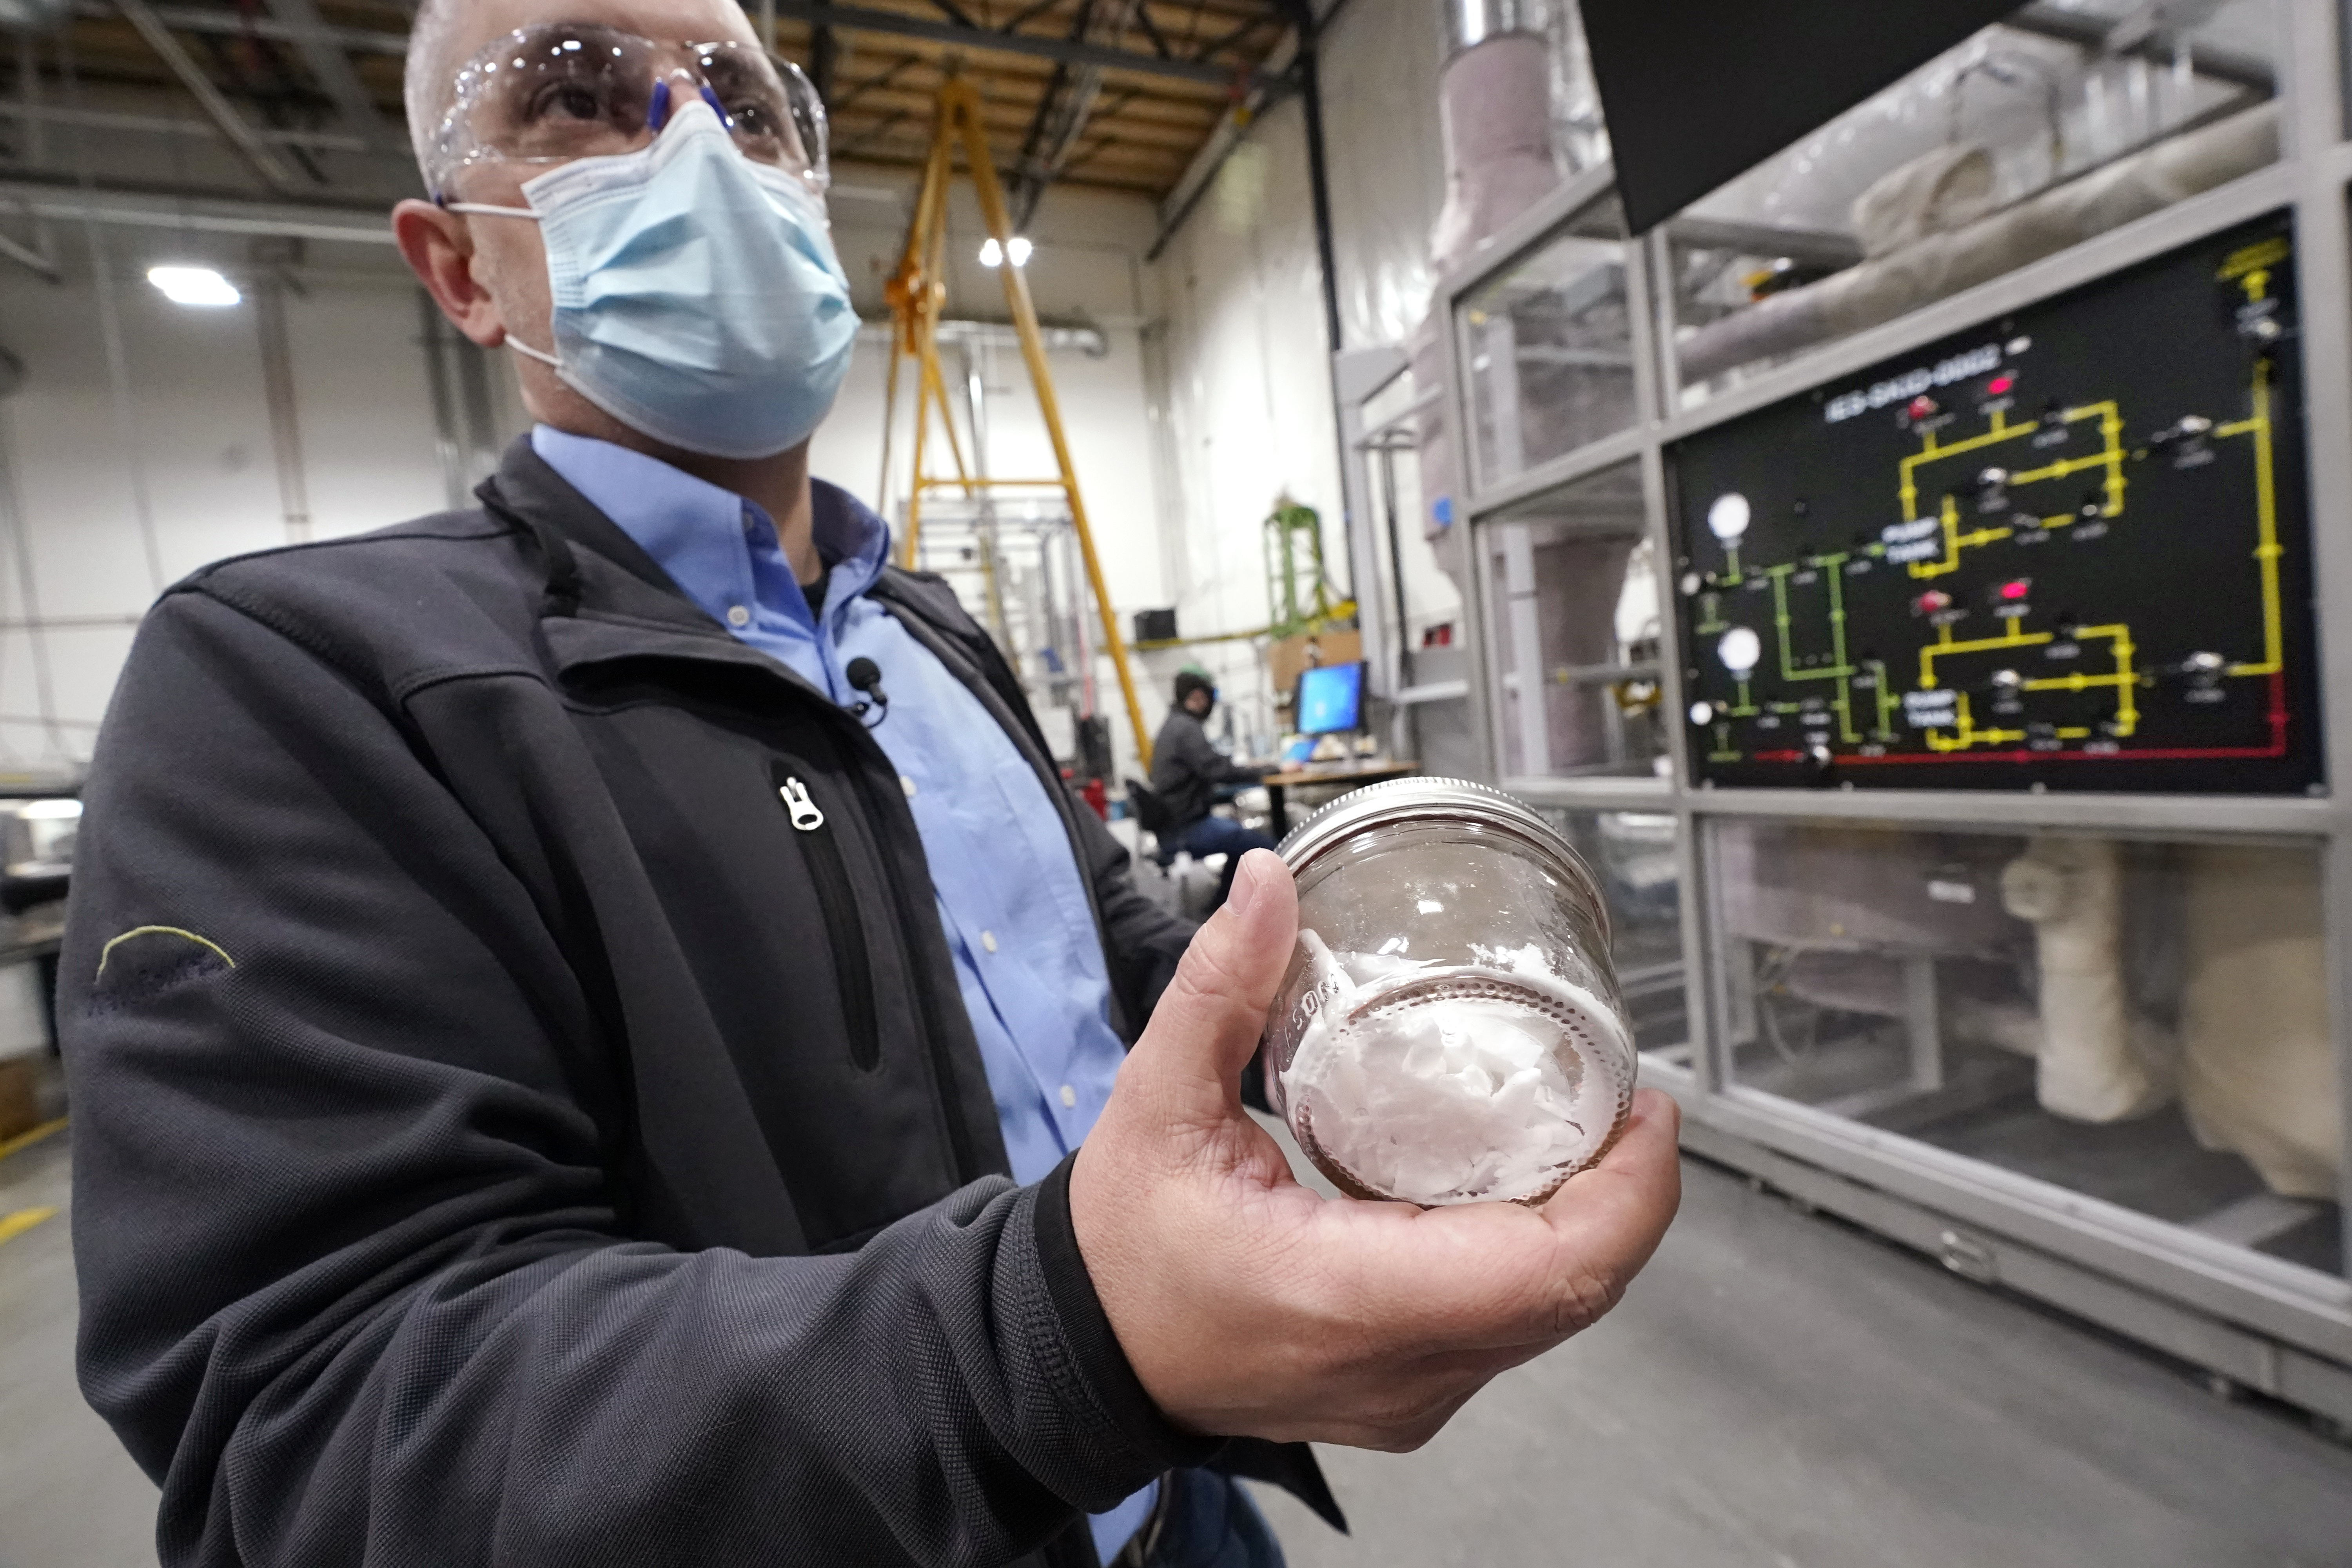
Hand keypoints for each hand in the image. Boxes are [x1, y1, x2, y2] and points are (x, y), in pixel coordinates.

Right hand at [1070, 849, 1681, 1450]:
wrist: (1090, 1356)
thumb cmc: (1122, 1251)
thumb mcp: (1155, 1105)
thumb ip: (1219, 990)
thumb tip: (1267, 888)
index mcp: (1346, 1297)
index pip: (1547, 1271)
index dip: (1626, 1193)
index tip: (1644, 1109)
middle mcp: (1399, 1367)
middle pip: (1574, 1292)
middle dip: (1623, 1195)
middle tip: (1624, 1099)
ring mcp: (1413, 1395)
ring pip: (1553, 1317)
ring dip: (1589, 1227)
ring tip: (1587, 1129)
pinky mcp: (1413, 1395)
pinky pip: (1512, 1329)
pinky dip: (1541, 1258)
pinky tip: (1526, 1188)